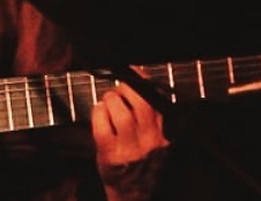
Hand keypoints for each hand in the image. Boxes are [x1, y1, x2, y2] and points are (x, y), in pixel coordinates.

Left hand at [91, 77, 170, 200]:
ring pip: (120, 111)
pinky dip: (98, 112)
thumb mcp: (156, 142)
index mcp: (162, 135)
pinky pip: (102, 124)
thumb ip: (153, 118)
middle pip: (141, 103)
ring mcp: (129, 148)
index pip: (157, 101)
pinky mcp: (109, 153)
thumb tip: (142, 83)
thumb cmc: (140, 162)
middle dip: (126, 88)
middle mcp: (149, 140)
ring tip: (108, 101)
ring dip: (111, 99)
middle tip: (118, 89)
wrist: (131, 194)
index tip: (135, 72)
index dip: (145, 82)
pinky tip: (99, 112)